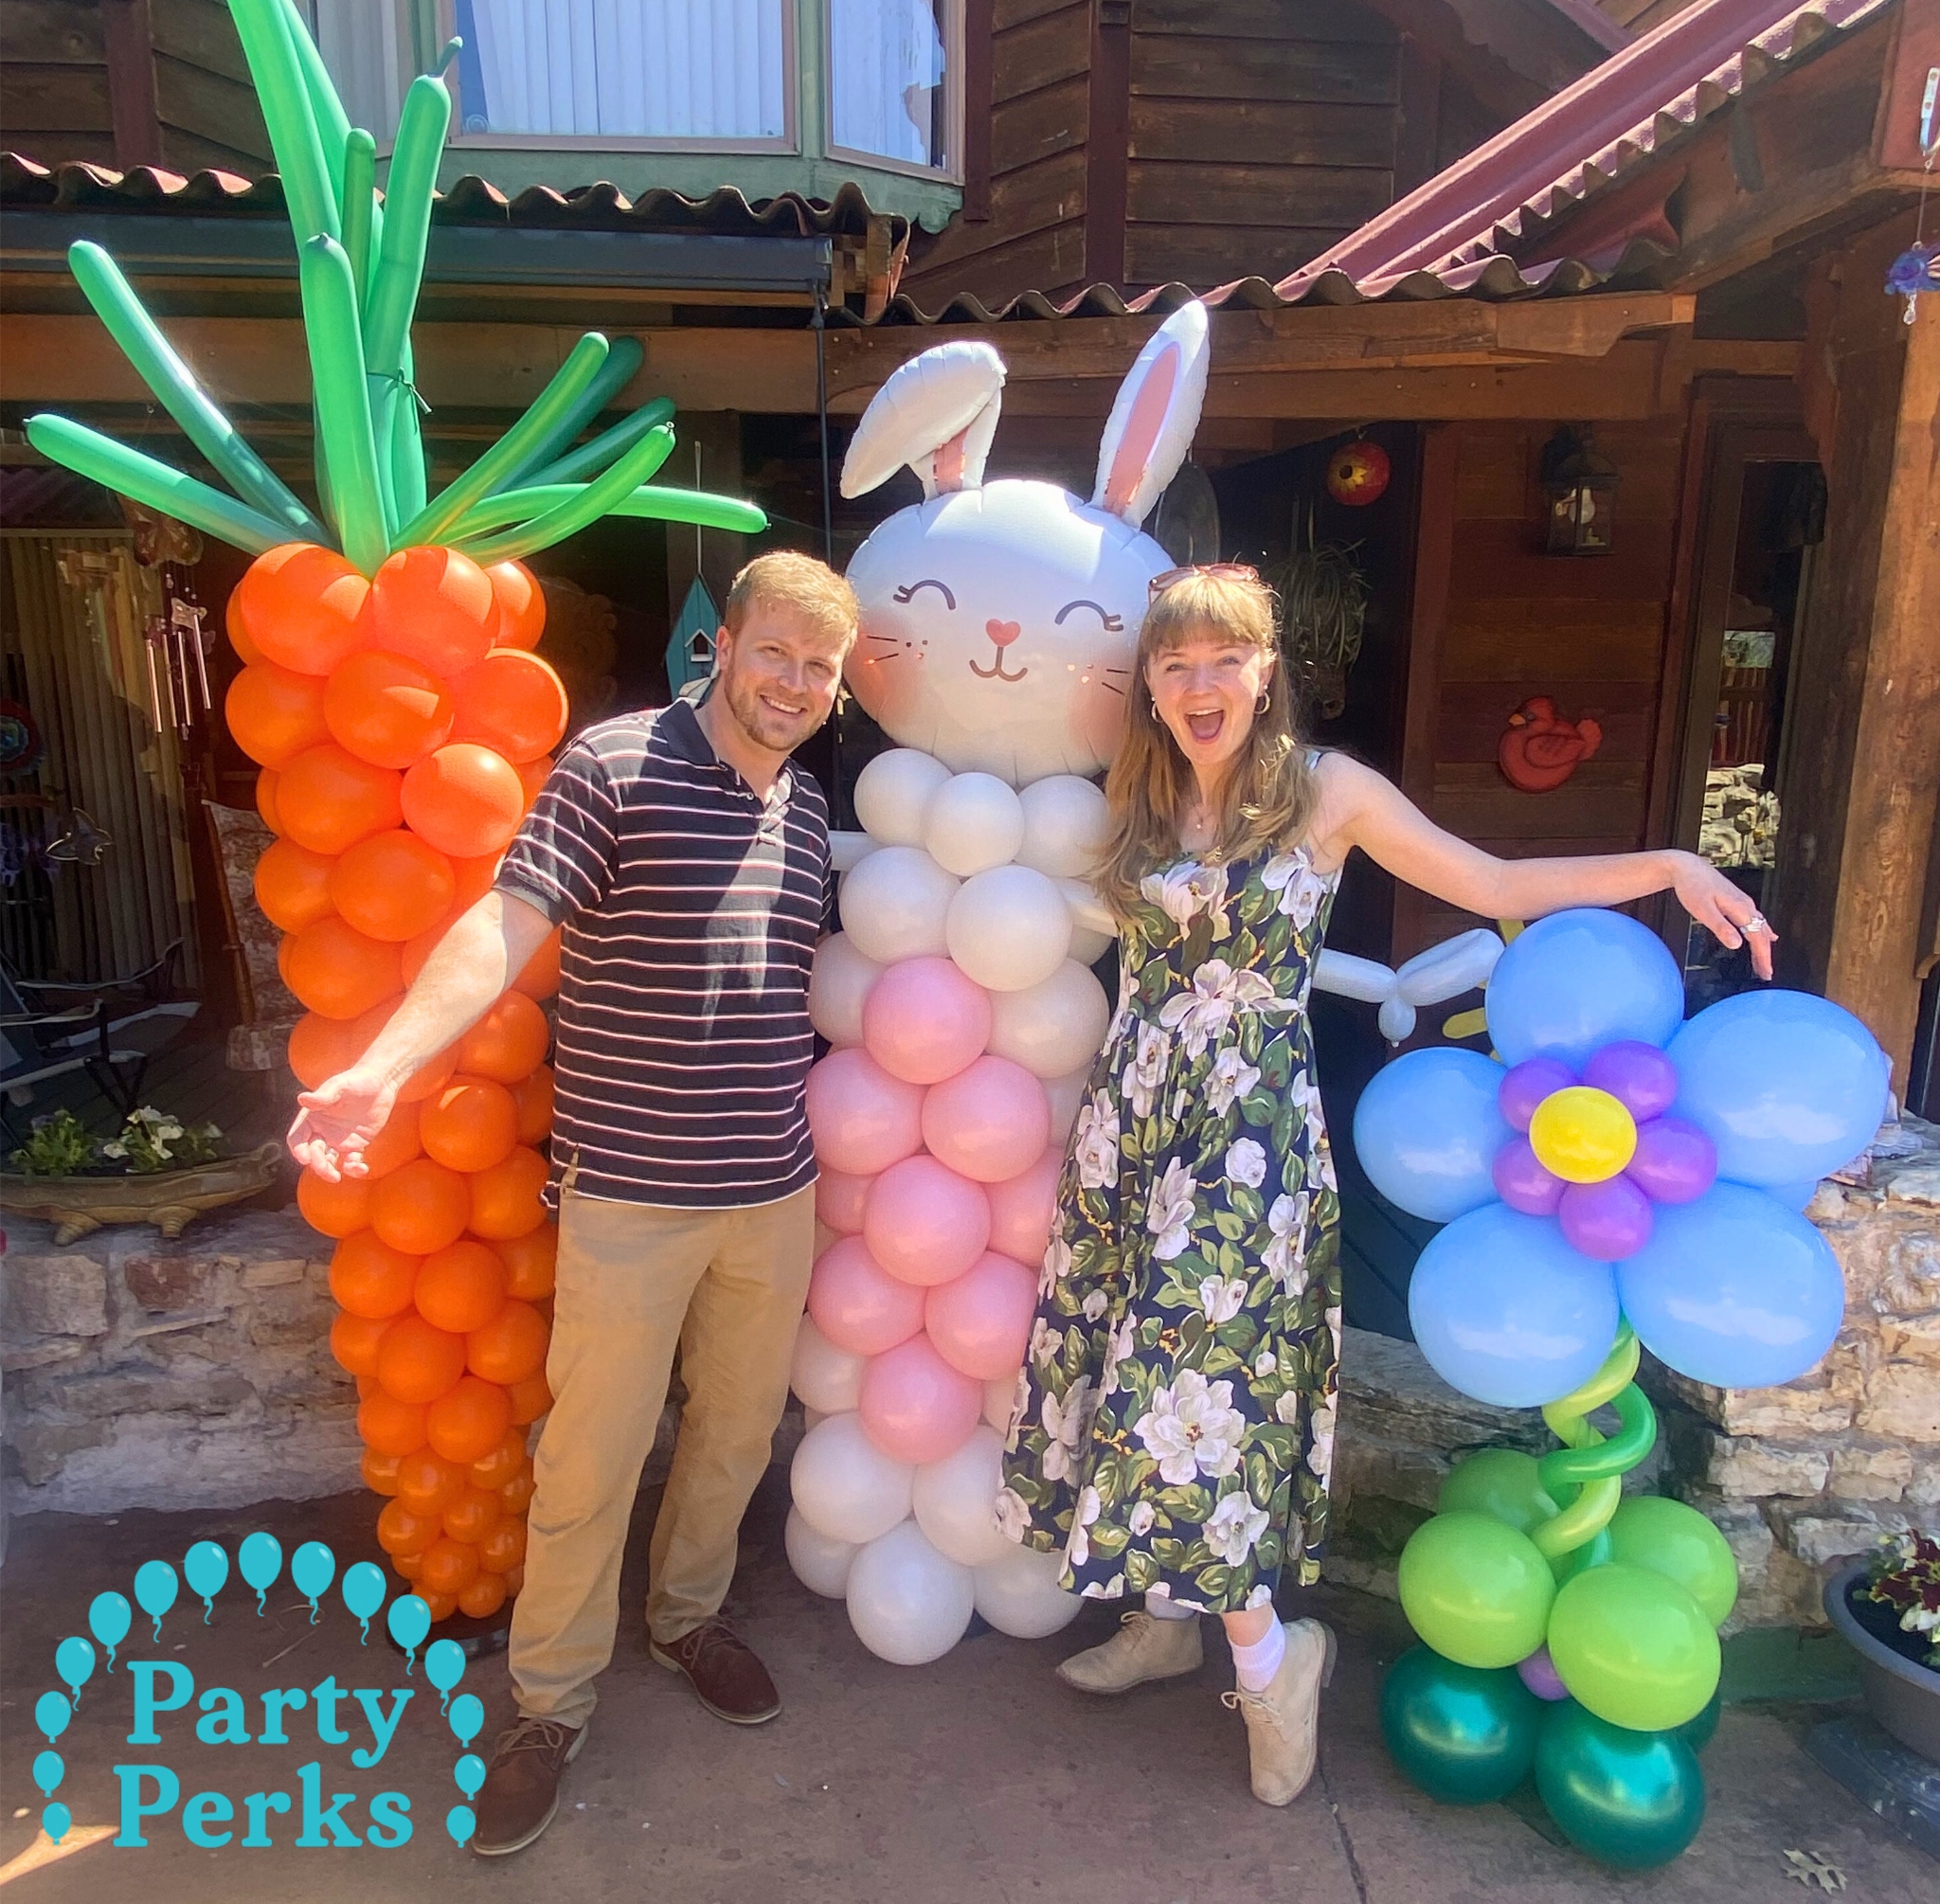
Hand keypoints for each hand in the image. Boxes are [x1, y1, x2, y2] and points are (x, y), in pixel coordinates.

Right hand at [287, 1064, 398, 1182]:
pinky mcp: (356, 1145)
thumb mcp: (339, 1085)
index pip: (297, 1139)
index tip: (305, 1158)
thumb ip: (324, 1095)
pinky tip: (362, 1168)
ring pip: (328, 1162)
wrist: (380, 1083)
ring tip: (337, 1177)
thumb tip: (302, 1099)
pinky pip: (350, 1162)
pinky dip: (353, 1168)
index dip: (298, 1150)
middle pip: (313, 1154)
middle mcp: (321, 1132)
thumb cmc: (356, 1080)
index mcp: (311, 1118)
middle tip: (328, 1171)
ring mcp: (337, 1140)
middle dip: (317, 1164)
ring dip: (330, 1171)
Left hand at [1669, 851, 1775, 980]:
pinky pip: (1756, 920)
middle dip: (1765, 955)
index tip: (1766, 972)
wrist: (1687, 867)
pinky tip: (1769, 937)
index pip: (1757, 938)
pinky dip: (1762, 932)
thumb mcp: (1703, 910)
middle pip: (1761, 934)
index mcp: (1740, 908)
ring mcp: (1743, 902)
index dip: (1763, 956)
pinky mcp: (1737, 901)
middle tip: (1766, 974)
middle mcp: (1746, 905)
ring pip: (1760, 927)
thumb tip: (1737, 944)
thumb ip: (1721, 927)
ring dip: (1763, 946)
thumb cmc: (1692, 886)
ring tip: (1763, 962)